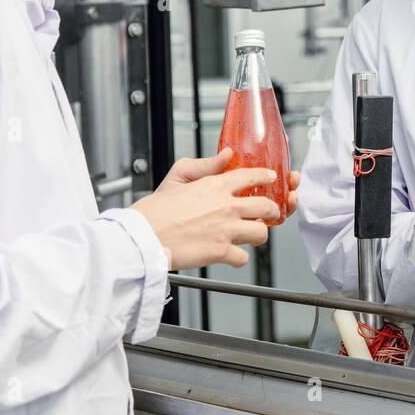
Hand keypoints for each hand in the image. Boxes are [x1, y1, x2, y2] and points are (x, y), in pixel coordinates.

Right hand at [132, 152, 281, 269]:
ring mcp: (225, 230)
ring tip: (252, 235)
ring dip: (258, 235)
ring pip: (261, 232)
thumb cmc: (154, 210)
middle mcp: (225, 206)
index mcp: (215, 185)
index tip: (271, 178)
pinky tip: (231, 254)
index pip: (251, 176)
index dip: (266, 177)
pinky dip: (238, 258)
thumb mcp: (178, 177)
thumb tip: (226, 155)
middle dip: (273, 210)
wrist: (141, 236)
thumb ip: (205, 165)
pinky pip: (242, 257)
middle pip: (266, 206)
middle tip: (269, 213)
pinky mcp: (219, 252)